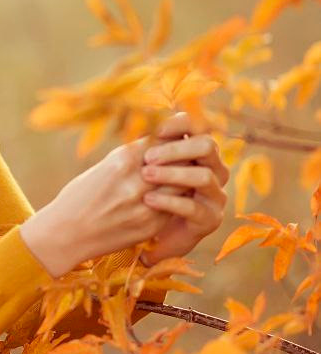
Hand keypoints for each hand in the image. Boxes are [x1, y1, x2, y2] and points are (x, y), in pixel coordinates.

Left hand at [138, 110, 228, 264]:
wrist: (149, 233)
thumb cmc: (144, 193)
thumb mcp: (144, 167)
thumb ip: (148, 146)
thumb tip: (138, 121)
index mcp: (198, 150)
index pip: (197, 126)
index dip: (180, 124)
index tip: (157, 130)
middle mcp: (213, 168)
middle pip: (206, 146)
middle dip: (177, 150)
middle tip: (148, 158)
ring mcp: (215, 194)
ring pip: (203, 176)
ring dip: (172, 174)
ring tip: (146, 176)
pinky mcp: (211, 218)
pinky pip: (193, 206)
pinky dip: (169, 200)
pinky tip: (149, 200)